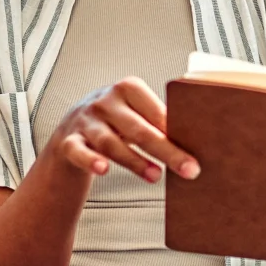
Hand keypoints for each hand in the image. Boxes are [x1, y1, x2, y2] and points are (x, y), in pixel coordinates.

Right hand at [39, 78, 199, 185]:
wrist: (71, 128)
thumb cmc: (115, 121)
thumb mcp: (136, 113)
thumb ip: (159, 123)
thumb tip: (197, 144)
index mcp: (128, 88)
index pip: (156, 111)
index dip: (176, 131)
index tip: (197, 148)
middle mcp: (105, 102)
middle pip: (139, 129)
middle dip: (167, 151)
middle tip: (189, 169)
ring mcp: (86, 121)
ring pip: (111, 143)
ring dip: (135, 161)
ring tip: (155, 176)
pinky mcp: (68, 141)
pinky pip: (79, 151)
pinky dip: (90, 160)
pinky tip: (103, 170)